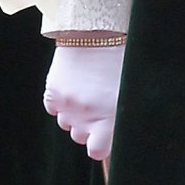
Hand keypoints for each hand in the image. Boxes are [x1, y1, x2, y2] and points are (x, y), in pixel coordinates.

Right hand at [44, 43, 123, 161]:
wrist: (97, 33)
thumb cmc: (120, 63)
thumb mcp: (131, 93)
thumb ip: (124, 119)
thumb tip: (120, 139)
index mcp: (110, 121)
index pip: (97, 151)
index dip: (100, 143)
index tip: (104, 133)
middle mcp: (87, 118)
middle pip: (80, 136)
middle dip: (88, 126)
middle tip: (98, 104)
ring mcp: (68, 107)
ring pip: (66, 123)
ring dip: (74, 113)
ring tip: (87, 91)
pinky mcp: (53, 93)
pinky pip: (53, 108)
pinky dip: (61, 101)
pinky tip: (73, 85)